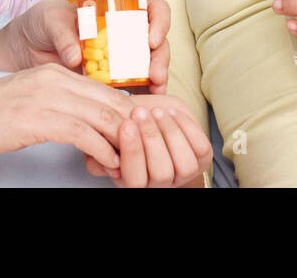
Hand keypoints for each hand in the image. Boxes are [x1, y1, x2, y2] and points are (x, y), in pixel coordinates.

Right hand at [0, 63, 137, 167]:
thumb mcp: (25, 103)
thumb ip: (55, 107)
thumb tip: (86, 128)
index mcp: (52, 72)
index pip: (104, 90)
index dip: (128, 113)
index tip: (142, 135)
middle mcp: (52, 77)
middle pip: (109, 100)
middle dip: (133, 127)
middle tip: (146, 150)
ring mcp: (43, 95)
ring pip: (101, 115)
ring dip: (122, 142)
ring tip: (132, 163)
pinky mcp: (34, 118)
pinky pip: (81, 132)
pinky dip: (101, 149)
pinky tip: (107, 163)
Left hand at [2, 0, 172, 93]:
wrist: (26, 47)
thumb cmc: (42, 23)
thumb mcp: (50, 20)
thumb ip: (63, 34)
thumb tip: (75, 55)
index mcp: (117, 12)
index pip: (152, 10)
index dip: (159, 21)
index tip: (151, 38)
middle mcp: (125, 35)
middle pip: (157, 43)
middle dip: (161, 58)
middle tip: (154, 73)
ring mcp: (120, 60)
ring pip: (150, 67)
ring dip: (157, 80)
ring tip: (154, 92)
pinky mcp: (111, 83)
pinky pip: (133, 91)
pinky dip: (140, 99)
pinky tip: (140, 108)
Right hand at [82, 94, 212, 186]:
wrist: (155, 122)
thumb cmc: (130, 129)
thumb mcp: (107, 137)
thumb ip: (99, 143)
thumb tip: (93, 148)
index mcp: (134, 182)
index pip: (135, 179)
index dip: (132, 152)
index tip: (126, 124)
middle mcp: (160, 185)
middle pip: (162, 172)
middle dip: (151, 139)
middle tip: (140, 113)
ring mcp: (184, 174)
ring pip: (185, 164)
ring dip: (170, 134)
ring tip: (157, 111)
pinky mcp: (202, 159)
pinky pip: (201, 148)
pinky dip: (187, 128)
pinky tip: (172, 112)